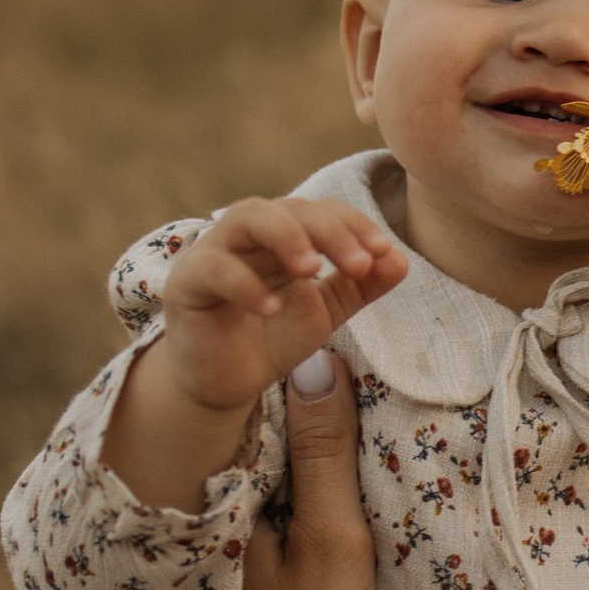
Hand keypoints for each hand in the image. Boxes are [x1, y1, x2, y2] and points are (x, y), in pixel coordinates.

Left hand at [143, 354, 381, 589]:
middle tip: (304, 395)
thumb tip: (316, 356)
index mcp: (188, 503)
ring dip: (241, 477)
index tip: (308, 354)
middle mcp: (152, 536)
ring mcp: (149, 582)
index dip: (268, 381)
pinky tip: (265, 533)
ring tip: (292, 460)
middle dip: (252, 426)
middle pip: (209, 456)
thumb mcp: (334, 549)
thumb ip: (324, 453)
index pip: (225, 414)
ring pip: (201, 503)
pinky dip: (230, 527)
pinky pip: (196, 546)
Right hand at [157, 198, 402, 414]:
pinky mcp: (186, 283)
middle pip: (290, 207)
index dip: (354, 224)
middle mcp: (249, 234)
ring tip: (313, 269)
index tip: (384, 252)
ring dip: (286, 237)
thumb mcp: (326, 311)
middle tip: (360, 264)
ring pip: (247, 218)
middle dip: (330, 231)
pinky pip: (213, 268)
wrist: (225, 382)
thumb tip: (402, 260)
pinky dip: (244, 284)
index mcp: (284, 234)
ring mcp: (215, 252)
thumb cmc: (271, 336)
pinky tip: (271, 309)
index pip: (322, 210)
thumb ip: (360, 286)